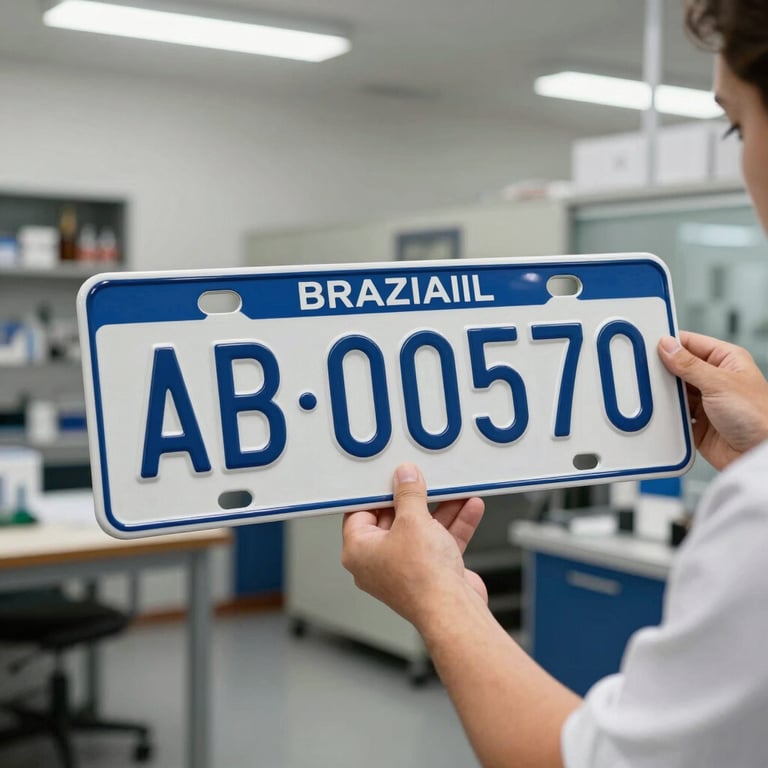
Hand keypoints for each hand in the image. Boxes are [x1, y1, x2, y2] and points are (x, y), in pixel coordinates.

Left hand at [341, 463, 485, 628]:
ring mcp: (406, 569)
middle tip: (424, 481)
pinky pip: (440, 542)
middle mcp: (379, 563)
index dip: (378, 493)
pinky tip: (469, 508)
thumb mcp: (413, 520)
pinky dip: (454, 526)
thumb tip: (405, 477)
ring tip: (453, 490)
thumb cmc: (422, 579)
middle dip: (416, 500)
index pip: (361, 513)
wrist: (453, 610)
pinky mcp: (431, 574)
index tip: (392, 478)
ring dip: (441, 510)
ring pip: (422, 530)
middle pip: (395, 520)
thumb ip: (409, 494)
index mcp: (359, 551)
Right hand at [658, 331, 767, 469]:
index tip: (648, 346)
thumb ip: (689, 364)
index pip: (691, 343)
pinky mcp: (698, 423)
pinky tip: (661, 412)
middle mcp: (716, 379)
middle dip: (664, 371)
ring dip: (666, 395)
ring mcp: (706, 402)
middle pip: (679, 368)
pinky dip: (667, 414)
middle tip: (645, 371)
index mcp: (727, 360)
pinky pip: (675, 414)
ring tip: (653, 393)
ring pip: (675, 392)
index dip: (671, 343)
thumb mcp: (719, 383)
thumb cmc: (760, 416)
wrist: (759, 455)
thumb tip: (667, 346)